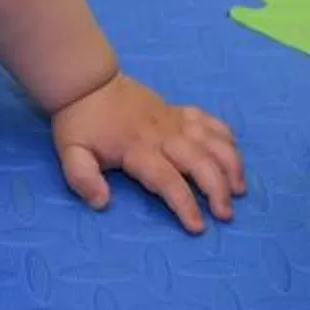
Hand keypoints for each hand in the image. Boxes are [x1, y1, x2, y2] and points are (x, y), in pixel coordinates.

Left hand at [49, 73, 245, 232]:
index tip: (198, 227)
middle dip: (217, 189)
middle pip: (200, 162)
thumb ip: (82, 178)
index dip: (185, 204)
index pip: (167, 180)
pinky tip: (234, 156)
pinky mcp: (179, 110)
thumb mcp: (70, 153)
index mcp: (137, 149)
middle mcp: (163, 134)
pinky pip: (210, 121)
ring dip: (230, 165)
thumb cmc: (80, 124)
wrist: (86, 83)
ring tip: (239, 190)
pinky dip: (226, 137)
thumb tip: (102, 202)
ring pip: (213, 141)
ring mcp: (174, 120)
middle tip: (226, 215)